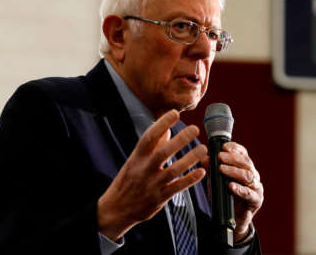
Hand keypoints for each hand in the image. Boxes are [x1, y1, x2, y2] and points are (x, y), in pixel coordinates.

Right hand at [97, 110, 206, 241]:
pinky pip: (177, 187)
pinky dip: (190, 179)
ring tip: (203, 148)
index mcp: (136, 157)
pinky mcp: (160, 198)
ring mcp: (152, 184)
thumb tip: (166, 130)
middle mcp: (144, 169)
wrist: (117, 207)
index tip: (174, 113)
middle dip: (180, 140)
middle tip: (194, 128)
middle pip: (163, 152)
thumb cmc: (127, 180)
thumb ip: (151, 147)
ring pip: (173, 170)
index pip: (149, 137)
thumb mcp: (134, 161)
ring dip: (190, 159)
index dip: (161, 124)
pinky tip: (201, 171)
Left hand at [218, 142, 263, 241]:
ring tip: (222, 169)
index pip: (242, 153)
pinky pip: (250, 194)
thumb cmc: (224, 195)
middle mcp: (252, 175)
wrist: (231, 218)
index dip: (234, 148)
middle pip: (246, 162)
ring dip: (234, 171)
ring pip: (248, 176)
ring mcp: (256, 187)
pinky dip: (240, 189)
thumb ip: (211, 169)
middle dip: (232, 158)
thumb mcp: (214, 180)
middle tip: (219, 156)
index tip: (224, 146)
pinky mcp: (256, 201)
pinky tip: (231, 186)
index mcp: (244, 167)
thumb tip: (204, 158)